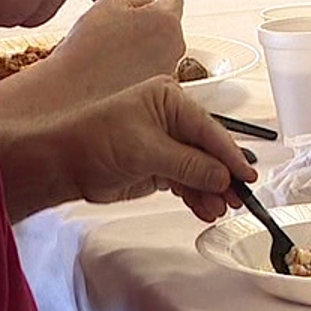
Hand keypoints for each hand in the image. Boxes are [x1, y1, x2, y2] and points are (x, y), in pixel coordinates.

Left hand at [44, 75, 255, 221]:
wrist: (63, 163)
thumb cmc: (94, 140)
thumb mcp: (146, 150)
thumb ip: (188, 163)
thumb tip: (221, 175)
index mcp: (169, 99)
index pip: (209, 129)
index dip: (230, 155)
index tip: (247, 176)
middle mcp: (171, 119)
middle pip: (208, 150)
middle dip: (223, 177)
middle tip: (238, 200)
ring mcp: (165, 144)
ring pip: (199, 170)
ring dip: (210, 191)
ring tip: (219, 211)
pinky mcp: (158, 167)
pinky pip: (186, 182)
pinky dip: (196, 196)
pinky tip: (205, 210)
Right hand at [46, 0, 187, 97]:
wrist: (74, 91)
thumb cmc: (87, 49)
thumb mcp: (107, 6)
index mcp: (164, 20)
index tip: (148, 2)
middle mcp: (174, 46)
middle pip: (170, 26)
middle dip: (152, 25)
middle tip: (123, 29)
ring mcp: (169, 70)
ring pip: (164, 50)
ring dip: (148, 48)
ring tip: (117, 53)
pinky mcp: (158, 91)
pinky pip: (156, 72)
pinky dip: (144, 70)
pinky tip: (120, 70)